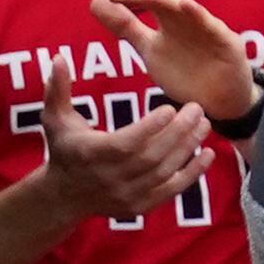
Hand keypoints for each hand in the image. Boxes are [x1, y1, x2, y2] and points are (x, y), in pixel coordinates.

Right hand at [31, 48, 209, 220]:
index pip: (125, 144)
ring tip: (205, 124)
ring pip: (164, 172)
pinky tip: (208, 154)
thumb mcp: (55, 119)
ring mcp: (125, 195)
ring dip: (188, 148)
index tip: (170, 108)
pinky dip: (192, 174)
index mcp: (90, 155)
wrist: (63, 196)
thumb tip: (59, 56)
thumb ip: (58, 88)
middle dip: (178, 133)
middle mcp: (108, 178)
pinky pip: (171, 191)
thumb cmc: (64, 149)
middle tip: (197, 109)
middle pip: (151, 157)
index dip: (150, 128)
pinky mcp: (139, 206)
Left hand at [88, 0, 258, 123]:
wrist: (219, 103)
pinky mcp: (226, 43)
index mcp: (168, 22)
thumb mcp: (149, 50)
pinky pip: (212, 26)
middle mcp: (187, 20)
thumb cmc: (187, 73)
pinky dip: (199, 15)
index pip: (147, 1)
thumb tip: (95, 2)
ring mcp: (207, 30)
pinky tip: (185, 5)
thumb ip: (126, 27)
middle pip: (163, 0)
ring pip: (185, 8)